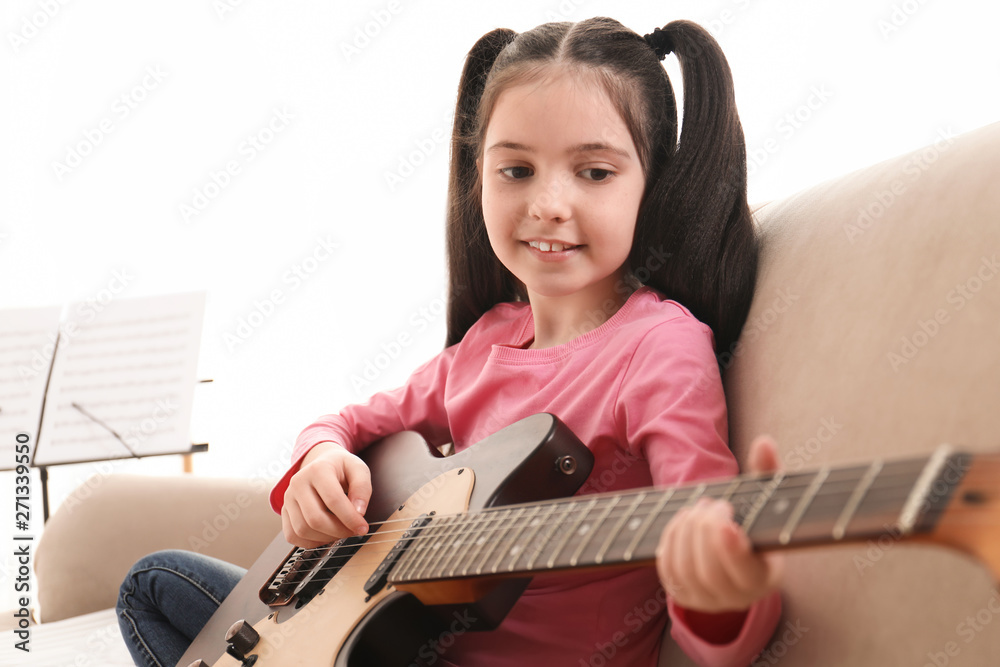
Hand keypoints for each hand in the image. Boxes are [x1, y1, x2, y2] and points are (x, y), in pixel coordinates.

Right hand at [281, 442, 372, 548]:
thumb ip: (362, 488)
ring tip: (341, 531)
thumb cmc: (341, 468)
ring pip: (303, 530)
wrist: (322, 463)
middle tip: (353, 530)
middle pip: (315, 519)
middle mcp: (298, 483)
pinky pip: (293, 536)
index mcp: (318, 469)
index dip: (350, 518)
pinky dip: (311, 542)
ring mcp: (288, 498)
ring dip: (326, 537)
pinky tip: (326, 534)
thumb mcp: (358, 469)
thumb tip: (359, 512)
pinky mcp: (285, 511)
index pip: (333, 500)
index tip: (363, 527)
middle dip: (339, 531)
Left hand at [655, 435, 783, 612]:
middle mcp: (737, 597)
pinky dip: (671, 539)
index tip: (726, 524)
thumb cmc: (755, 521)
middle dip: (706, 529)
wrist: (734, 557)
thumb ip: (767, 473)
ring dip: (687, 531)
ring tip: (699, 510)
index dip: (733, 551)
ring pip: (685, 569)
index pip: (747, 573)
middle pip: (710, 569)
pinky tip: (683, 521)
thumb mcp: (766, 500)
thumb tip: (764, 443)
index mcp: (765, 577)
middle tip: (715, 504)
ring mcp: (706, 599)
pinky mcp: (682, 593)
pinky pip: (668, 569)